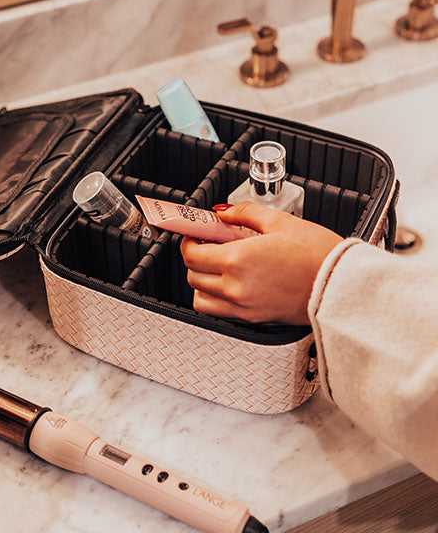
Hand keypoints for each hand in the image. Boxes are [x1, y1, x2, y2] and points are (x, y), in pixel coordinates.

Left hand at [180, 202, 341, 323]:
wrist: (343, 286)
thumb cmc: (319, 255)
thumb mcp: (280, 221)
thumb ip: (245, 213)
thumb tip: (225, 212)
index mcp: (237, 260)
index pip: (192, 253)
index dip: (189, 240)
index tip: (196, 232)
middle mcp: (235, 287)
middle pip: (193, 275)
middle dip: (196, 258)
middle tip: (209, 244)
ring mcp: (243, 307)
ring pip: (201, 298)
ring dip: (203, 281)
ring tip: (219, 266)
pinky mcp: (254, 319)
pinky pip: (220, 312)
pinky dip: (217, 298)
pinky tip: (233, 282)